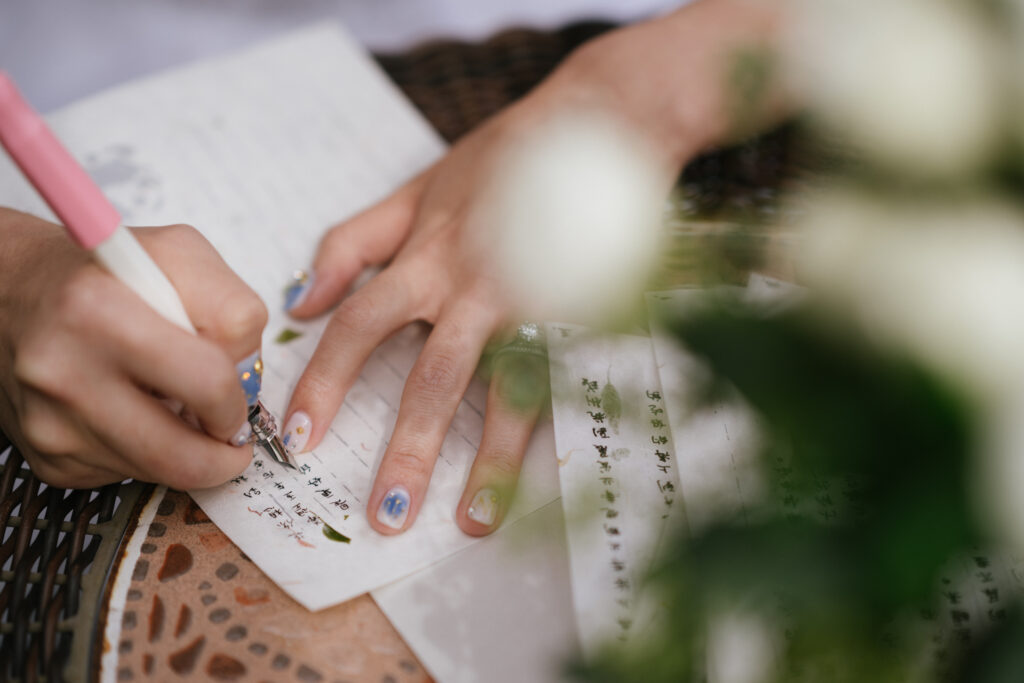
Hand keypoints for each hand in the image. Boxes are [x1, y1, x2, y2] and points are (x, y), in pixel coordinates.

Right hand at [0, 209, 267, 488]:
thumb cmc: (110, 274)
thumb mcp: (180, 255)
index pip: (208, 382)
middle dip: (224, 451)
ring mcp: (51, 424)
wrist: (12, 293)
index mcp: (98, 310)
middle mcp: (63, 372)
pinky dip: (149, 453)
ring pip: (160, 474)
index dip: (239, 395)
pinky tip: (136, 412)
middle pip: (183, 456)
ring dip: (189, 452)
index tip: (240, 392)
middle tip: (230, 431)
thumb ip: (232, 307)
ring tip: (180, 408)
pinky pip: (127, 476)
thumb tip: (246, 378)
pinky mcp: (47, 459)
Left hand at [283, 0, 788, 535]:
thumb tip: (299, 302)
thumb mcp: (414, 188)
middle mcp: (474, 286)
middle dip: (408, 451)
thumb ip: (353, 243)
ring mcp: (535, 302)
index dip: (325, 382)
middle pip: (432, 379)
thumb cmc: (502, 159)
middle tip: (384, 515)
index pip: (359, 326)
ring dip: (489, 462)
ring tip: (472, 522)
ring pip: (506, 392)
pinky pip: (563, 382)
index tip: (298, 435)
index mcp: (425, 255)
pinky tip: (548, 479)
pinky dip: (554, 431)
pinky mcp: (585, 312)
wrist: (598, 125)